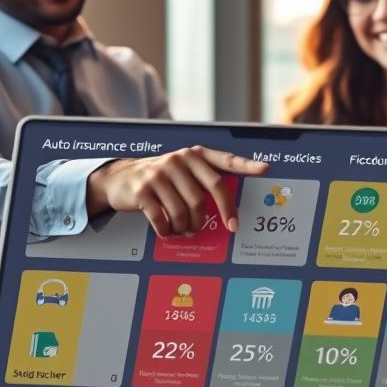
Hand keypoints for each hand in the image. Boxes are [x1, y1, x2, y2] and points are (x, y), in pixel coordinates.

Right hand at [86, 146, 267, 236]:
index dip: (246, 165)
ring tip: (185, 229)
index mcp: (194, 155)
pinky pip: (163, 219)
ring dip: (188, 227)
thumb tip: (230, 210)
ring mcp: (159, 174)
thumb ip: (204, 180)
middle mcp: (178, 160)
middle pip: (208, 192)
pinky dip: (168, 231)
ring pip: (185, 210)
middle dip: (223, 213)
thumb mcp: (182, 171)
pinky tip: (167, 230)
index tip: (265, 169)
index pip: (225, 159)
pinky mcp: (142, 191)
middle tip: (231, 227)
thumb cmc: (161, 179)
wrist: (120, 178)